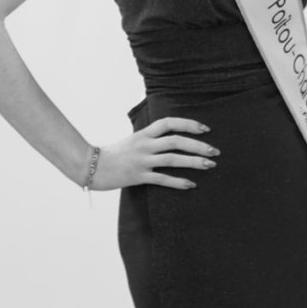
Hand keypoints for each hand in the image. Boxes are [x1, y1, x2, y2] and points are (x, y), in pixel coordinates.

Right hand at [88, 117, 219, 190]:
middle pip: (176, 140)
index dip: (188, 124)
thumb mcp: (133, 140)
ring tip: (210, 165)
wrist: (91, 166)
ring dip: (193, 161)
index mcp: (144, 133)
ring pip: (172, 159)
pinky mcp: (138, 177)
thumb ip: (150, 137)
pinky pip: (162, 179)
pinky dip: (178, 182)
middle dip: (198, 145)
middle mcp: (144, 144)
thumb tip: (169, 134)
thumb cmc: (114, 154)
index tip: (206, 128)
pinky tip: (191, 184)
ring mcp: (141, 160)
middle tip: (215, 150)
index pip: (169, 123)